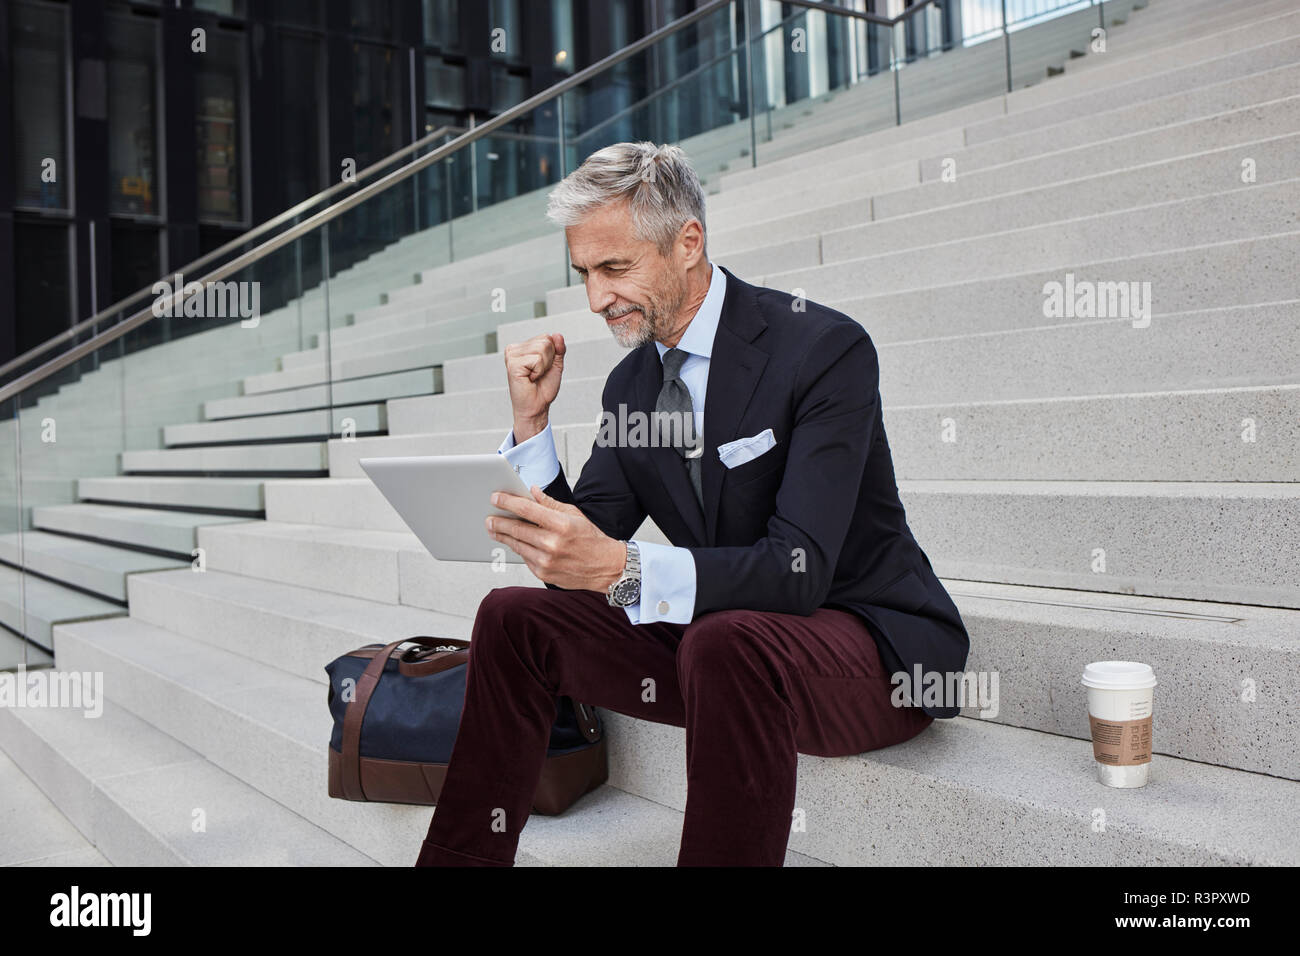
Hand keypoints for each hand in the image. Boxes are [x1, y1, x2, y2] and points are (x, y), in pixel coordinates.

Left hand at [486, 485, 626, 592]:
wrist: (606, 567)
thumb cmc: (591, 539)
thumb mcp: (574, 515)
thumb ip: (550, 503)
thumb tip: (531, 491)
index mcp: (561, 525)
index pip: (527, 510)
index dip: (508, 502)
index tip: (495, 497)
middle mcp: (552, 544)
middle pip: (516, 529)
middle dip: (498, 522)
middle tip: (488, 518)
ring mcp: (547, 561)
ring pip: (517, 545)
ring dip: (503, 536)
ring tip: (494, 529)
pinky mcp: (543, 573)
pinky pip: (524, 557)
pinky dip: (518, 548)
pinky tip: (513, 542)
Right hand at [504, 333, 565, 442]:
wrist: (536, 406)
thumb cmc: (543, 389)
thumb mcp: (555, 365)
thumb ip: (558, 349)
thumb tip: (557, 335)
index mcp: (523, 347)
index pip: (547, 337)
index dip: (552, 355)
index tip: (543, 368)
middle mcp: (515, 349)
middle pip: (545, 341)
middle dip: (549, 360)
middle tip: (539, 374)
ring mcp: (512, 355)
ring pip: (542, 348)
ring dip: (544, 366)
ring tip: (534, 376)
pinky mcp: (512, 364)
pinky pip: (537, 359)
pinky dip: (539, 371)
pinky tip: (530, 378)